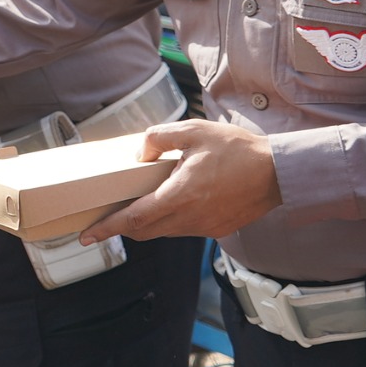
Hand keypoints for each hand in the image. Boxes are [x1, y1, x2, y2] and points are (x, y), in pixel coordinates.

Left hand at [80, 120, 281, 245]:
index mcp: (181, 195)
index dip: (108, 227)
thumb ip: (160, 139)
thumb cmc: (238, 149)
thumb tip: (140, 155)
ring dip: (147, 222)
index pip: (134, 218)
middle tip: (106, 218)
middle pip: (144, 230)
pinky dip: (170, 220)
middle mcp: (190, 217)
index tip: (87, 235)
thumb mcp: (194, 131)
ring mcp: (204, 227)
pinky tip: (173, 202)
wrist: (278, 172)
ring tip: (139, 204)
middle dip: (122, 227)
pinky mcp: (216, 230)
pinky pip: (183, 230)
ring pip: (164, 232)